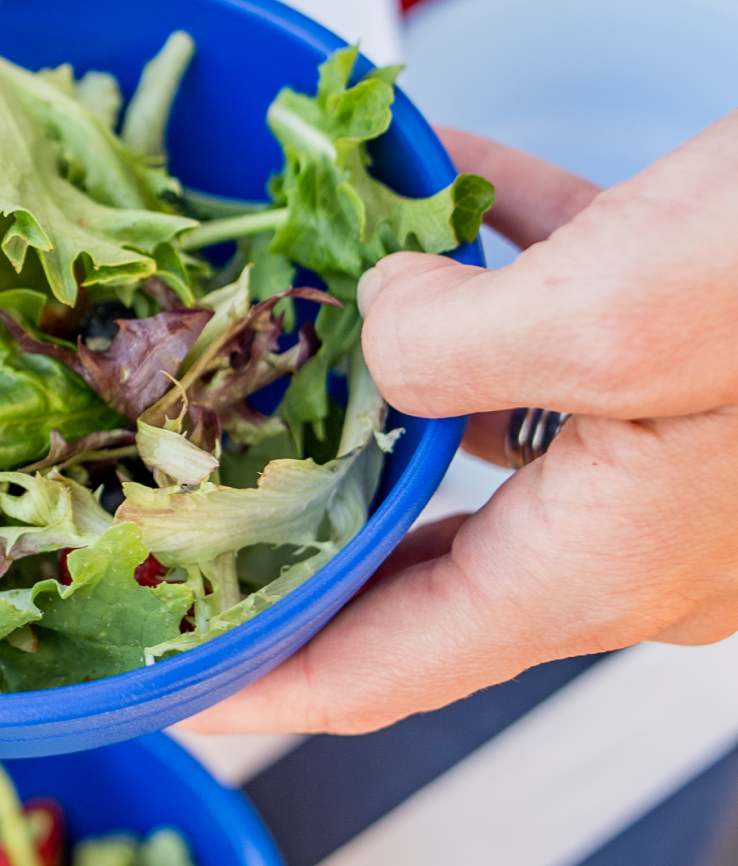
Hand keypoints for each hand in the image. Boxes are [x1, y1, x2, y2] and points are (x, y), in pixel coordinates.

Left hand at [185, 116, 737, 735]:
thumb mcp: (624, 314)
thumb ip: (451, 349)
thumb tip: (374, 323)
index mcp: (599, 568)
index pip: (389, 670)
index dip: (273, 690)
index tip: (181, 689)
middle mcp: (621, 531)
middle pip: (415, 558)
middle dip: (303, 532)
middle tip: (192, 510)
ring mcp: (657, 449)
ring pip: (472, 422)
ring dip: (382, 364)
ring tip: (283, 318)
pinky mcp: (685, 363)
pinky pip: (550, 320)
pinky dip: (487, 259)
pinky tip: (432, 176)